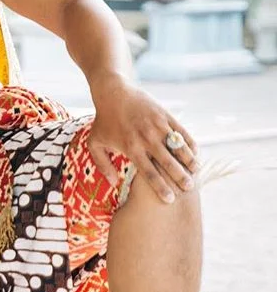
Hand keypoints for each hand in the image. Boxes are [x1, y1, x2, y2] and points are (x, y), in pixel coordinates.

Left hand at [88, 75, 197, 203]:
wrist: (112, 92)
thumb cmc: (103, 120)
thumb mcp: (95, 143)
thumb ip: (102, 165)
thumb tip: (113, 183)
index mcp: (131, 148)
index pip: (149, 173)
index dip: (161, 188)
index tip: (169, 199)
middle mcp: (146, 138)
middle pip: (168, 163)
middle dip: (180, 177)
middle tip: (188, 188)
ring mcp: (158, 126)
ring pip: (179, 147)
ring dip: (190, 160)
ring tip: (196, 171)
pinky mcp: (165, 115)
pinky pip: (182, 132)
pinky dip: (190, 143)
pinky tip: (195, 153)